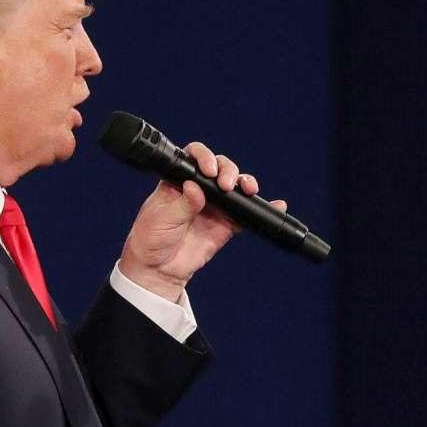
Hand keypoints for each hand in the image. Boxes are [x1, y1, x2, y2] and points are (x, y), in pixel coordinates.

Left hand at [118, 141, 288, 300]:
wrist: (159, 269)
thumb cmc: (151, 239)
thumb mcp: (162, 219)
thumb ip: (181, 204)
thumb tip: (195, 188)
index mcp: (178, 181)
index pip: (193, 158)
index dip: (204, 157)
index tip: (209, 171)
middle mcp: (198, 189)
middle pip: (220, 167)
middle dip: (228, 171)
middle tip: (227, 185)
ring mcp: (214, 206)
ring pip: (235, 186)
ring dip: (245, 183)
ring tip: (249, 189)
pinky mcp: (226, 224)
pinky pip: (246, 213)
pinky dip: (260, 208)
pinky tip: (275, 205)